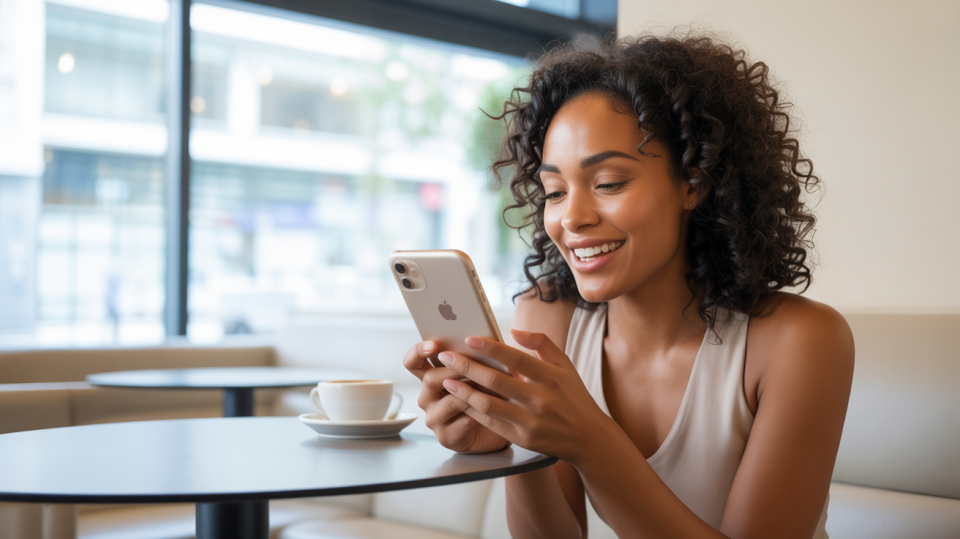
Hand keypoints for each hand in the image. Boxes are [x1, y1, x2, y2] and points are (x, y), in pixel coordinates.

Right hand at [402, 341, 509, 453]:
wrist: (500, 426)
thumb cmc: (489, 395)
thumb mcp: (480, 371)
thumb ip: (473, 357)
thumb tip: (480, 340)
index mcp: (431, 378)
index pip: (412, 362)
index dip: (418, 351)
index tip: (433, 344)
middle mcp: (428, 398)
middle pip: (430, 379)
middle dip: (455, 370)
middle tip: (475, 365)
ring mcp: (434, 418)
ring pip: (450, 401)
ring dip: (474, 392)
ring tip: (492, 385)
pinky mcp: (446, 436)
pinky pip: (463, 421)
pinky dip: (481, 412)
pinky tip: (494, 407)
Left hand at [437, 329, 612, 463]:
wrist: (588, 438)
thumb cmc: (573, 397)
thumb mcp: (565, 365)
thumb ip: (541, 344)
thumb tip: (514, 330)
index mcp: (550, 377)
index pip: (515, 358)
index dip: (490, 348)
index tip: (469, 339)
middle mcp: (540, 399)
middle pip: (495, 381)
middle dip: (466, 366)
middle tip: (447, 356)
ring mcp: (530, 421)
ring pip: (488, 404)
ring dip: (463, 391)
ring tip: (446, 380)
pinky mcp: (522, 438)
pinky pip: (490, 423)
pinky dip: (472, 410)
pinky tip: (460, 400)